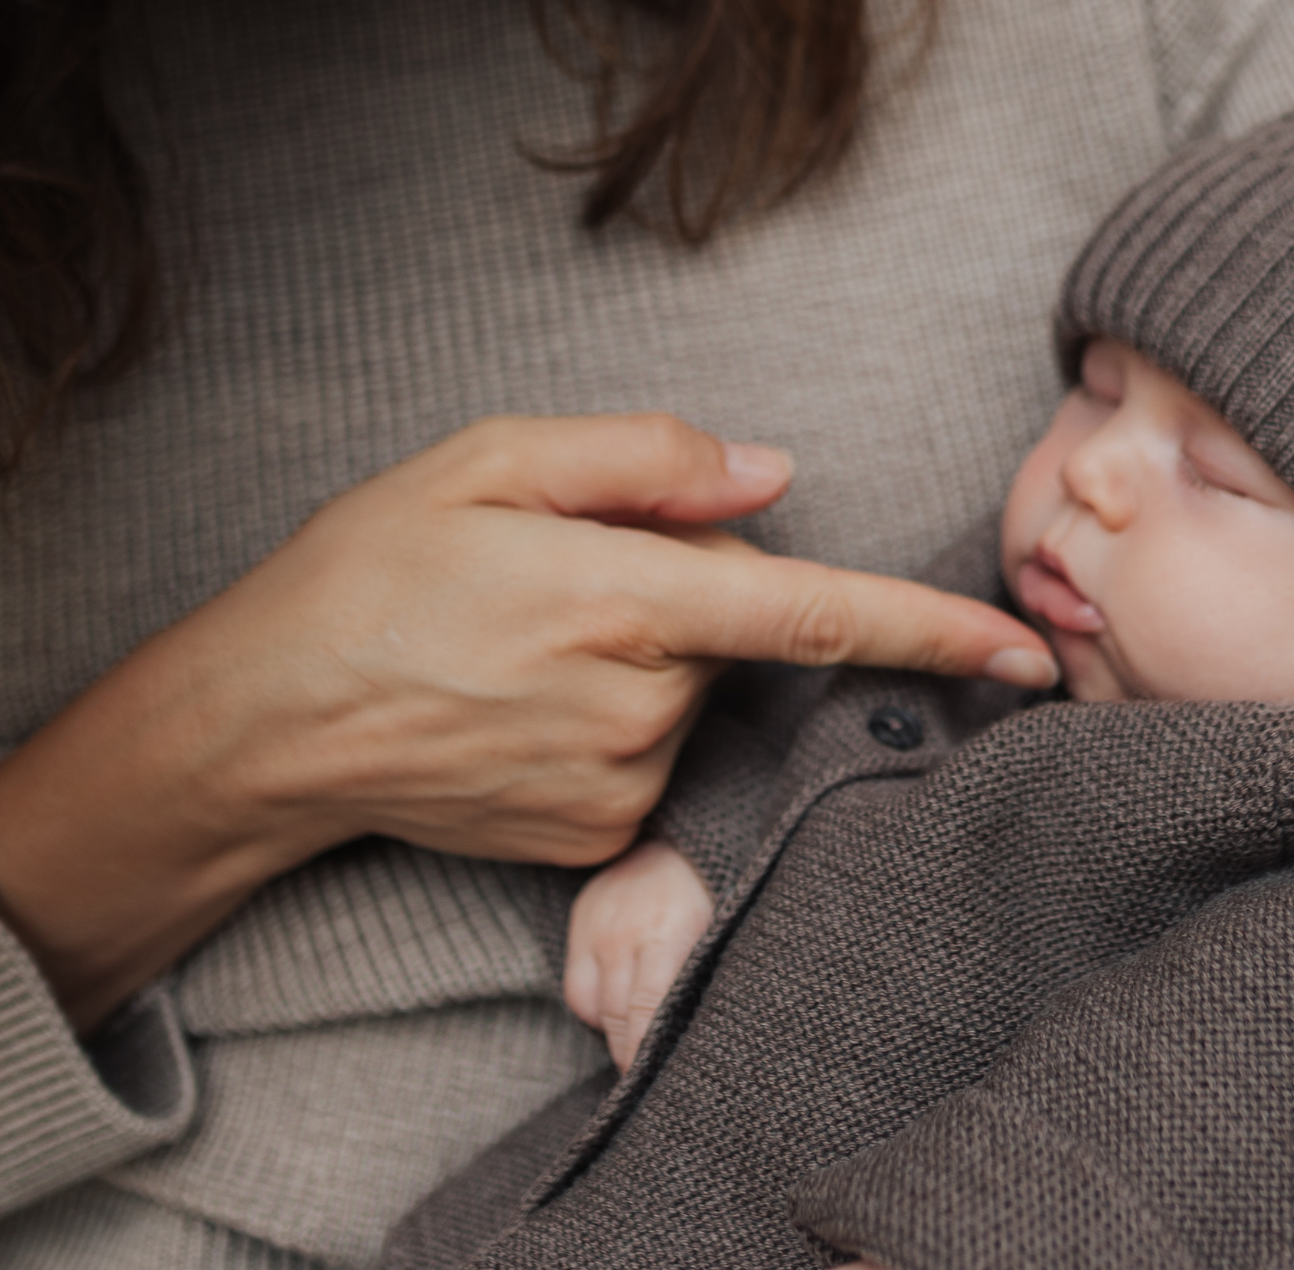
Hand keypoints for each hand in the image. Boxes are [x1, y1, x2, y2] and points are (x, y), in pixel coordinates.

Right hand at [0, 413, 1055, 1031]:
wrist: (264, 726)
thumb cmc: (371, 570)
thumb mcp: (489, 460)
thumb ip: (648, 457)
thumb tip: (774, 474)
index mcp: (624, 597)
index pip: (817, 616)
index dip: (935, 633)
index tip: (1029, 655)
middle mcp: (637, 704)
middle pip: (735, 628)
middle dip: (687, 586)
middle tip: (562, 571)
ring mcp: (616, 784)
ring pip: (690, 692)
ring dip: (643, 651)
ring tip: (523, 637)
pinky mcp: (591, 837)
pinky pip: (649, 754)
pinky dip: (614, 714)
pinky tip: (521, 699)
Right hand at [565, 839, 714, 1069]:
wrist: (673, 843)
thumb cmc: (709, 897)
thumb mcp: (716, 934)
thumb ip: (700, 981)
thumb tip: (701, 1045)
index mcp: (668, 933)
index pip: (646, 1010)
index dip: (644, 1053)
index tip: (653, 1086)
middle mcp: (625, 932)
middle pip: (618, 1016)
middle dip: (630, 1053)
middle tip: (646, 1080)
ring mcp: (597, 927)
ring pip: (593, 1007)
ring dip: (613, 1034)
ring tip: (633, 1049)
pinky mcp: (579, 924)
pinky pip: (577, 988)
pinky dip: (594, 1008)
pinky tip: (617, 1014)